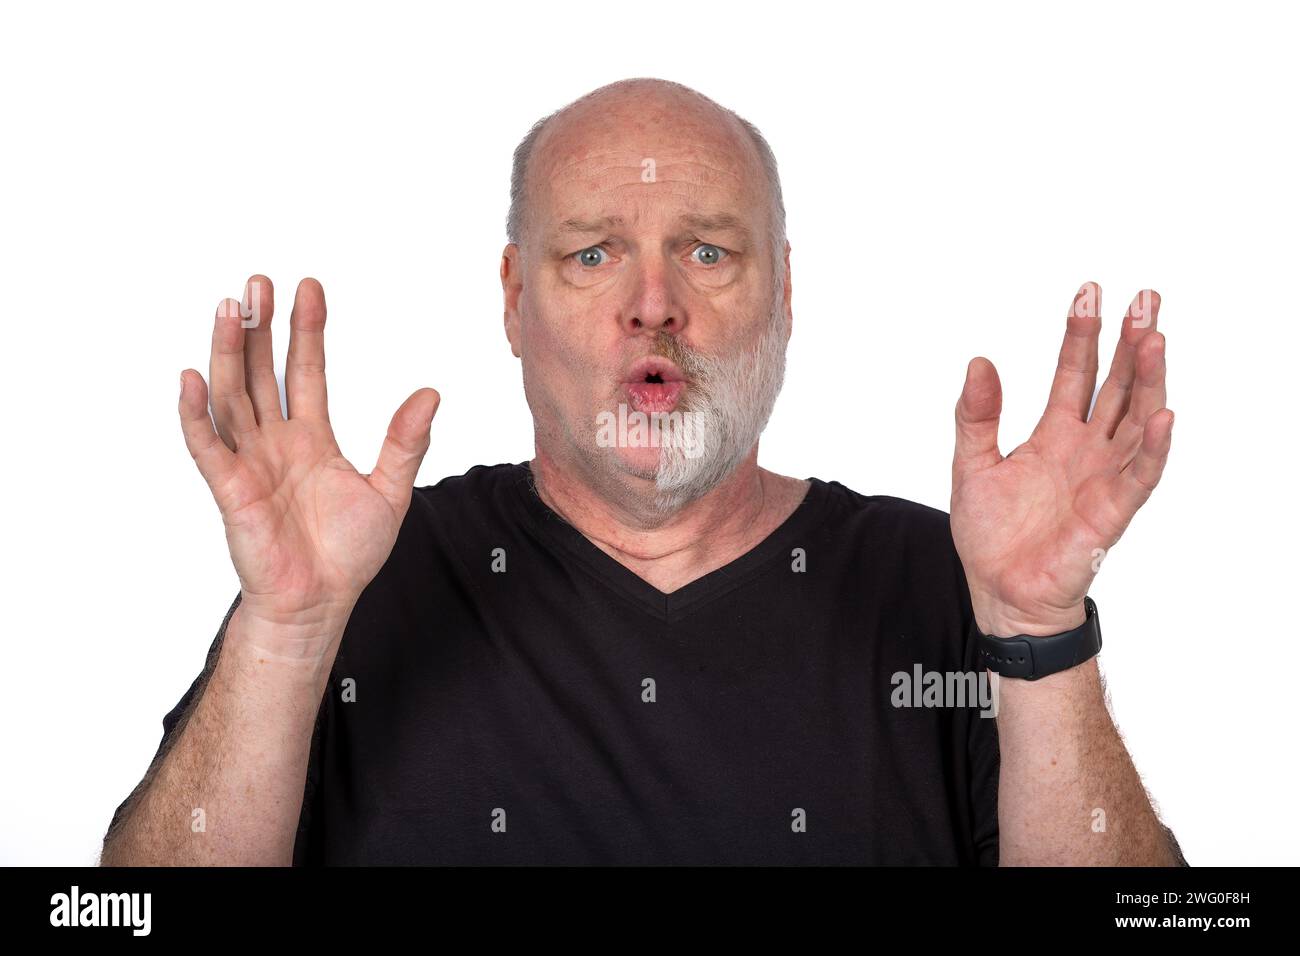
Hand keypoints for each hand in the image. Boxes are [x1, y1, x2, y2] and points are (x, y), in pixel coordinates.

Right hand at [178, 275, 439, 624]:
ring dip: (227, 352)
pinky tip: (192, 378)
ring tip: (228, 308)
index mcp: (311, 439)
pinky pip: (208, 446)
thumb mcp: (390, 491)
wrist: (321, 602)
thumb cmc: (348, 554)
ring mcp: (249, 462)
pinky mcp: (230, 490)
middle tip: (257, 282)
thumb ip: (406, 442)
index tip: (308, 288)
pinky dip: (196, 414)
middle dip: (260, 327)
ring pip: (232, 396)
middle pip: (261, 372)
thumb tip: (431, 395)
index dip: (306, 331)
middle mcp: (275, 443)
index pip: (305, 371)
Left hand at [950, 282, 1171, 636]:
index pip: (1074, 374)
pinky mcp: (1110, 513)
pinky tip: (1162, 416)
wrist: (999, 591)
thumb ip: (976, 415)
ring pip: (1135, 420)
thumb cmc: (991, 534)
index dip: (1082, 335)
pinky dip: (1151, 448)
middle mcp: (1087, 449)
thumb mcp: (971, 464)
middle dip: (1131, 342)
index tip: (1089, 291)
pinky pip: (1138, 476)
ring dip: (1148, 381)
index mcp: (1055, 434)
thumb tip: (979, 361)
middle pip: (1117, 385)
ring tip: (1155, 338)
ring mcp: (1103, 477)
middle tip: (1146, 297)